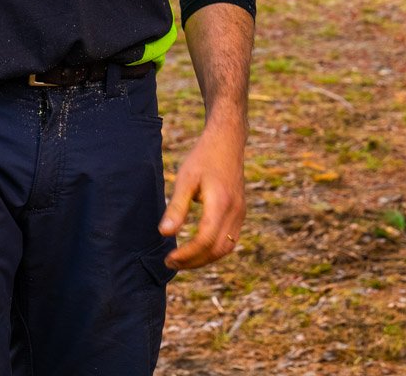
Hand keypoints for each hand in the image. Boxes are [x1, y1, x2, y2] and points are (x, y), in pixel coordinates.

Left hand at [159, 120, 245, 269]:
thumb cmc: (204, 157)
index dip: (187, 255)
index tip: (169, 258)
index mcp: (221, 203)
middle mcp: (235, 211)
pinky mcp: (240, 212)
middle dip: (194, 262)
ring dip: (205, 259)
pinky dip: (214, 250)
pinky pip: (230, 240)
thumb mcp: (186, 178)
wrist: (228, 141)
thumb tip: (165, 233)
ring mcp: (240, 212)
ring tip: (182, 260)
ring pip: (226, 248)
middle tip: (171, 263)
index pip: (205, 240)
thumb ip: (176, 207)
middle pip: (217, 250)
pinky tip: (197, 248)